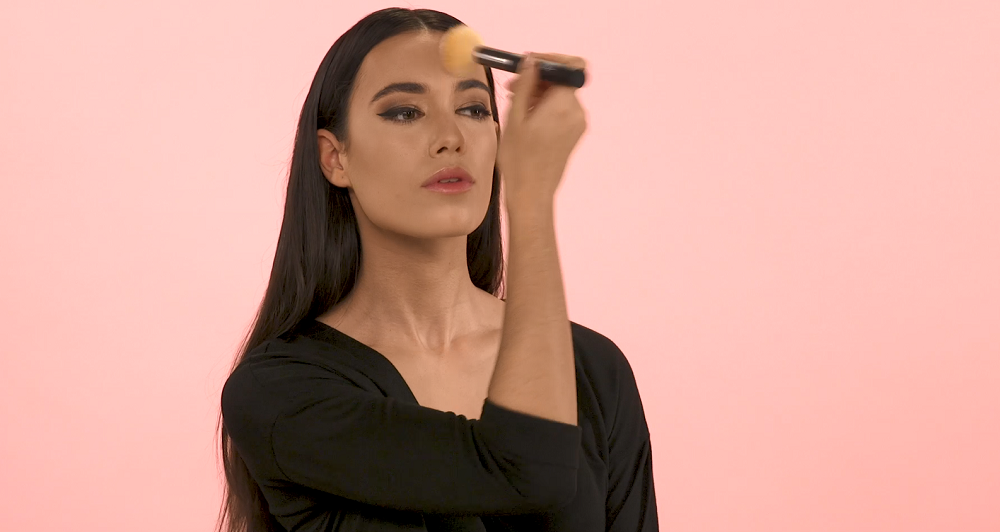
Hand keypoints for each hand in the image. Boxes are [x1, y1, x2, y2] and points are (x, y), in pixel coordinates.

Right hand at [497, 52, 587, 207]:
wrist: (532, 194)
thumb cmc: (519, 160)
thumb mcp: (515, 118)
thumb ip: (525, 85)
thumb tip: (531, 61)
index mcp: (564, 106)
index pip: (570, 67)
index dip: (550, 60)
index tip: (529, 64)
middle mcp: (577, 113)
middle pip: (563, 81)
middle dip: (539, 78)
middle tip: (513, 85)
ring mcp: (578, 124)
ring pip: (561, 95)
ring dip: (540, 93)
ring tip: (516, 105)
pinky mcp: (574, 134)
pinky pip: (562, 110)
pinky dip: (546, 107)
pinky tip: (526, 118)